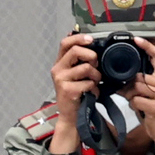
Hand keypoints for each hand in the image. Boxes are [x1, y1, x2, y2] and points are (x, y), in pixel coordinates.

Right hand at [48, 34, 99, 152]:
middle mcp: (58, 69)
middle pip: (76, 51)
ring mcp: (61, 80)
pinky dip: (94, 88)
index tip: (91, 39)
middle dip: (92, 57)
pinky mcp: (67, 90)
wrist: (71, 115)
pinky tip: (91, 93)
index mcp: (61, 63)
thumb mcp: (78, 75)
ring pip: (86, 68)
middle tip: (95, 66)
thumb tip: (95, 48)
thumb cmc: (78, 94)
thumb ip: (82, 62)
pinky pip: (88, 83)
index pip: (66, 43)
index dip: (79, 38)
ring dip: (96, 76)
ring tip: (93, 83)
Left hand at [125, 37, 154, 154]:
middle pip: (141, 76)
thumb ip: (140, 84)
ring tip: (136, 102)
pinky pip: (137, 100)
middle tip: (129, 93)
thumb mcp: (150, 95)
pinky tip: (140, 109)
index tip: (136, 40)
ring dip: (131, 96)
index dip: (147, 47)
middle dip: (131, 86)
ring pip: (138, 87)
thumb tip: (123, 78)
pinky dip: (134, 105)